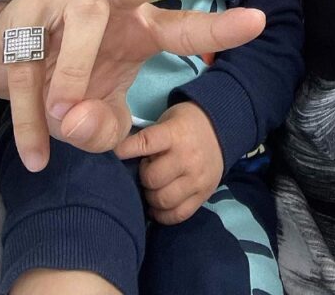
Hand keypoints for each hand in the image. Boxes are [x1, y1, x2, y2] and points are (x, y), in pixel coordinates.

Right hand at [0, 0, 263, 171]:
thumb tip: (74, 117)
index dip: (220, 28)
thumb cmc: (66, 83)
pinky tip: (37, 152)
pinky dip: (33, 119)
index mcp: (136, 26)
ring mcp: (63, 1)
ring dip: (75, 77)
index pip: (183, 28)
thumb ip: (100, 129)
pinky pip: (32, 65)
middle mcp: (106, 2)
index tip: (259, 19)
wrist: (4, 64)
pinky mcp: (23, 15)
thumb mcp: (94, 120)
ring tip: (63, 117)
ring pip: (84, 23)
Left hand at [116, 101, 223, 223]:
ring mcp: (197, 179)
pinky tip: (157, 206)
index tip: (113, 154)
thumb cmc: (186, 123)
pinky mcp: (204, 195)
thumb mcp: (167, 119)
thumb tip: (119, 153)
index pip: (145, 143)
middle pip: (152, 178)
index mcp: (176, 134)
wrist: (221, 129)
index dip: (126, 150)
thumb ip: (149, 136)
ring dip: (151, 196)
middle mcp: (187, 158)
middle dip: (143, 176)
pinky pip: (178, 215)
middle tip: (146, 169)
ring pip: (163, 200)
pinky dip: (162, 214)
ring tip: (153, 187)